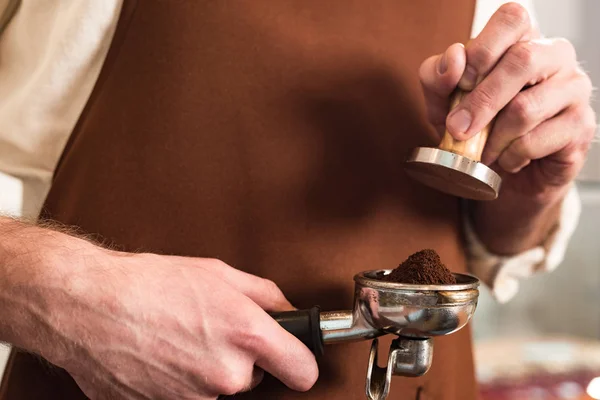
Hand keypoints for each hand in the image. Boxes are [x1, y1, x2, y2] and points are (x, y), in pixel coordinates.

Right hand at [4, 224, 317, 398]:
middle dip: (238, 358)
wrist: (86, 304)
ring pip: (217, 388)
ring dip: (205, 370)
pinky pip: (186, 396)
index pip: (304, 372)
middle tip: (209, 330)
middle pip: (253, 378)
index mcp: (246, 336)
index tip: (294, 360)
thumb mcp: (218, 273)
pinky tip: (161, 356)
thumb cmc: (149, 283)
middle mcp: (225, 374)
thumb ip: (265, 295)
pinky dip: (178, 382)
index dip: (300, 363)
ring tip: (178, 339)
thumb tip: (285, 310)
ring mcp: (194, 399)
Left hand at [418, 3, 595, 252]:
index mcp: (523, 39)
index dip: (483, 48)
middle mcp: (556, 56)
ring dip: (492, 138)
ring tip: (483, 151)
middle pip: (522, 60)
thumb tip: (453, 61)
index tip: (462, 82)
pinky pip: (534, 141)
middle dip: (481, 101)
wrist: (503, 172)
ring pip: (526, 108)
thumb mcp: (442, 100)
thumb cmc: (476, 125)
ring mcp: (574, 89)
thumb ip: (437, 75)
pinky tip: (508, 159)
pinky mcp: (580, 126)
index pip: (513, 18)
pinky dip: (509, 156)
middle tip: (458, 129)